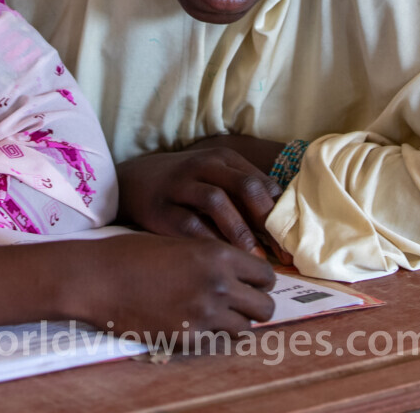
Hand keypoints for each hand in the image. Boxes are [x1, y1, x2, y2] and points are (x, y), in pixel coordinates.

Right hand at [61, 233, 275, 337]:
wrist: (99, 278)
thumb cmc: (134, 254)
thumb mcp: (181, 241)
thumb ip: (213, 256)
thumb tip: (238, 270)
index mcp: (218, 254)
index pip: (266, 275)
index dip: (260, 280)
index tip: (249, 283)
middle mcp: (218, 284)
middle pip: (265, 307)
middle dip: (255, 305)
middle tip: (238, 302)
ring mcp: (204, 313)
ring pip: (245, 328)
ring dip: (234, 322)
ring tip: (213, 313)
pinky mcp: (187, 337)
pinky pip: (215, 341)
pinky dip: (209, 334)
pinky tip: (190, 321)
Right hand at [117, 145, 289, 262]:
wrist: (130, 183)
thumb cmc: (185, 187)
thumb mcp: (214, 178)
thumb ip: (243, 197)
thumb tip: (280, 231)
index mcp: (223, 159)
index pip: (262, 184)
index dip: (279, 215)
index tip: (289, 244)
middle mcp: (203, 165)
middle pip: (245, 186)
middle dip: (265, 222)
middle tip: (278, 254)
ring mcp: (180, 184)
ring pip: (217, 202)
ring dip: (240, 233)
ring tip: (253, 260)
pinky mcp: (160, 207)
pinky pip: (188, 224)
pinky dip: (208, 242)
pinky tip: (220, 262)